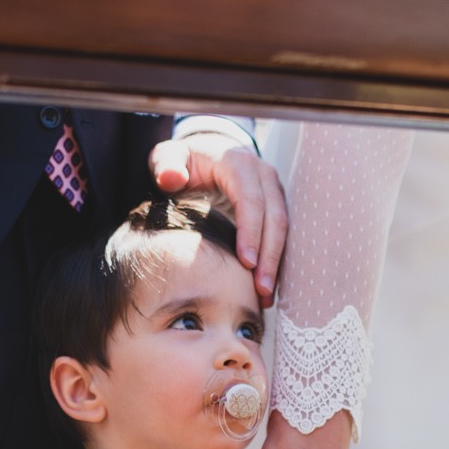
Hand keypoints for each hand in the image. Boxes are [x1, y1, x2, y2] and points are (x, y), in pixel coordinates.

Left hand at [150, 131, 287, 305]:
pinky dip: (275, 260)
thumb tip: (170, 177)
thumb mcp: (168, 157)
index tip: (247, 262)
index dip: (251, 231)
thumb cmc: (185, 160)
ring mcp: (273, 189)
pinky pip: (282, 233)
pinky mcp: (276, 204)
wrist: (206, 154)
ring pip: (283, 227)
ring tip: (266, 295)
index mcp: (238, 163)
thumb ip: (165, 165)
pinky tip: (267, 286)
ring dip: (276, 262)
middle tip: (262, 289)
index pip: (251, 199)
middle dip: (270, 254)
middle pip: (275, 216)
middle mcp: (262, 174)